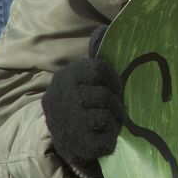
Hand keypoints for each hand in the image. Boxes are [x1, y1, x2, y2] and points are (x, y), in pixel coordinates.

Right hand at [42, 56, 123, 177]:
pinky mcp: (74, 146)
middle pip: (104, 95)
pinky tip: (103, 137)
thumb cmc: (80, 104)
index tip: (115, 88)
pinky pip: (105, 140)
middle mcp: (61, 98)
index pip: (98, 69)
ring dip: (113, 122)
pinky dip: (109, 140)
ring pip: (105, 118)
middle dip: (115, 104)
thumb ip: (94, 56)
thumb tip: (101, 30)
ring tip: (109, 123)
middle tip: (116, 110)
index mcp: (65, 77)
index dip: (113, 80)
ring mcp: (66, 123)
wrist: (61, 140)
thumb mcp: (82, 79)